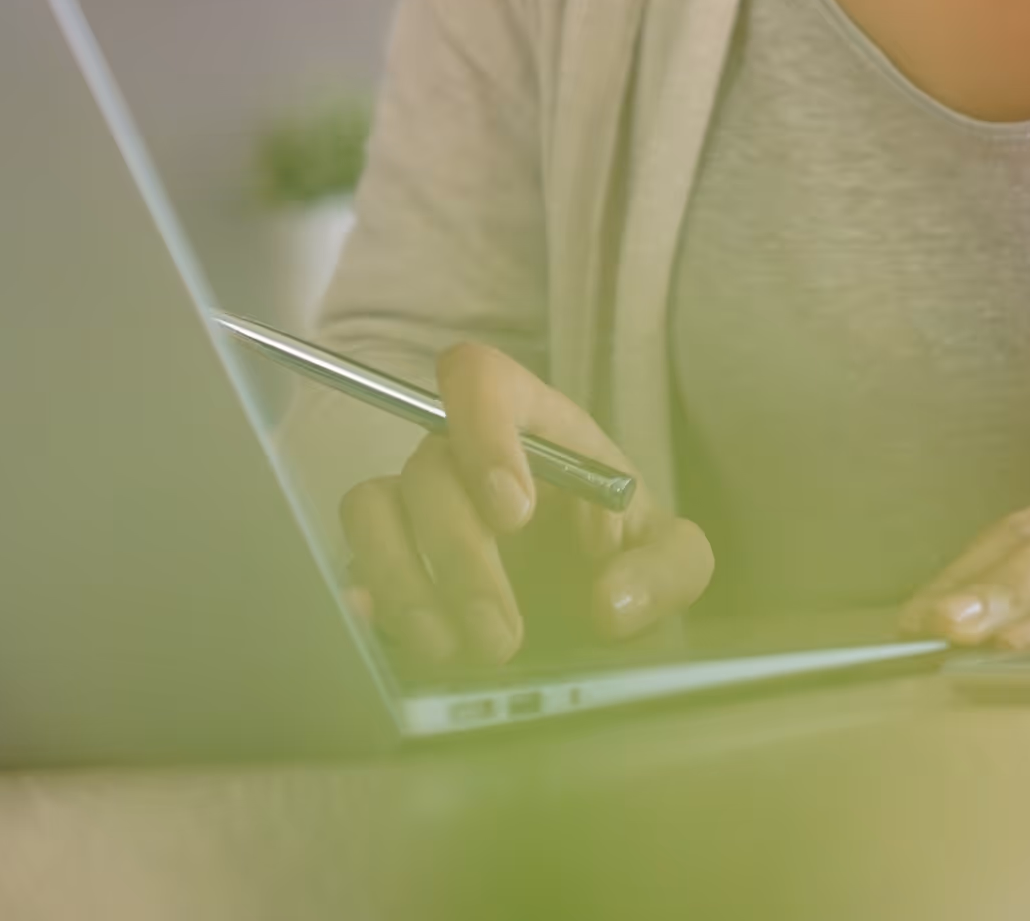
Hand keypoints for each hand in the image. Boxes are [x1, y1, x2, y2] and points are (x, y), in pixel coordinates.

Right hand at [338, 342, 712, 667]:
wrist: (597, 608)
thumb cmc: (628, 556)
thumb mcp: (676, 558)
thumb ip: (667, 568)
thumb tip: (610, 603)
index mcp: (537, 428)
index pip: (479, 377)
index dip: (482, 429)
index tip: (513, 513)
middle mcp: (464, 456)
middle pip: (429, 469)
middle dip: (462, 558)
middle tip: (503, 636)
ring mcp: (417, 507)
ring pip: (372, 511)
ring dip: (407, 586)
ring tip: (455, 651)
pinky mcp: (389, 563)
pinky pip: (353, 564)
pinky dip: (370, 603)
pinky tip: (404, 645)